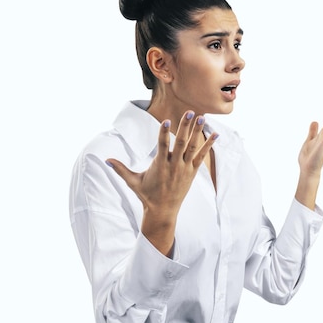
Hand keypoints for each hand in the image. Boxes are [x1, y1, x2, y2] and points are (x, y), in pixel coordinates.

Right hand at [105, 111, 217, 254]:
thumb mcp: (133, 182)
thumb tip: (106, 160)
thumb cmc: (147, 194)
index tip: (167, 121)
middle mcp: (174, 166)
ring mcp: (185, 168)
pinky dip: (209, 145)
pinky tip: (216, 134)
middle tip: (189, 112)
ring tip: (202, 117)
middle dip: (185, 127)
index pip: (162, 147)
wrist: (163, 210)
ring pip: (193, 147)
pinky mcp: (192, 172)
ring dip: (197, 132)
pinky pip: (202, 156)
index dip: (164, 134)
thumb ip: (121, 169)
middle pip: (180, 143)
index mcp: (159, 166)